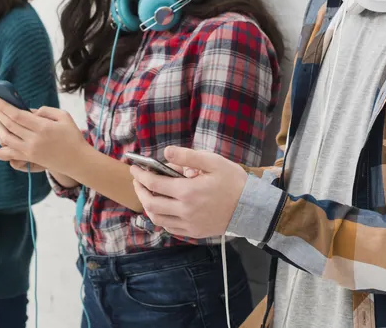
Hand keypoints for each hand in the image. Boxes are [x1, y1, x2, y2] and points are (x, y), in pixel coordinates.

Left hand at [0, 101, 85, 172]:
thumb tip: (28, 111)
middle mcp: (34, 140)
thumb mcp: (64, 116)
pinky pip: (9, 156)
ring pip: (6, 139)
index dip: (3, 107)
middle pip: (9, 125)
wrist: (78, 160)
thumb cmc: (72, 136)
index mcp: (43, 127)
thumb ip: (45, 110)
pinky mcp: (29, 159)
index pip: (17, 115)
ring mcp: (30, 151)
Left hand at [129, 146, 246, 238]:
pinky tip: (162, 209)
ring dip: (148, 206)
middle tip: (137, 181)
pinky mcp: (194, 232)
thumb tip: (166, 152)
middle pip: (151, 203)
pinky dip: (161, 218)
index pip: (154, 184)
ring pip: (157, 219)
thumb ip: (187, 156)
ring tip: (148, 194)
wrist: (251, 207)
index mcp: (187, 191)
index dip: (140, 175)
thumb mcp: (212, 161)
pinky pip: (169, 228)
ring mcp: (188, 224)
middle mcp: (184, 210)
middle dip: (139, 191)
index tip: (134, 168)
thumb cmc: (233, 181)